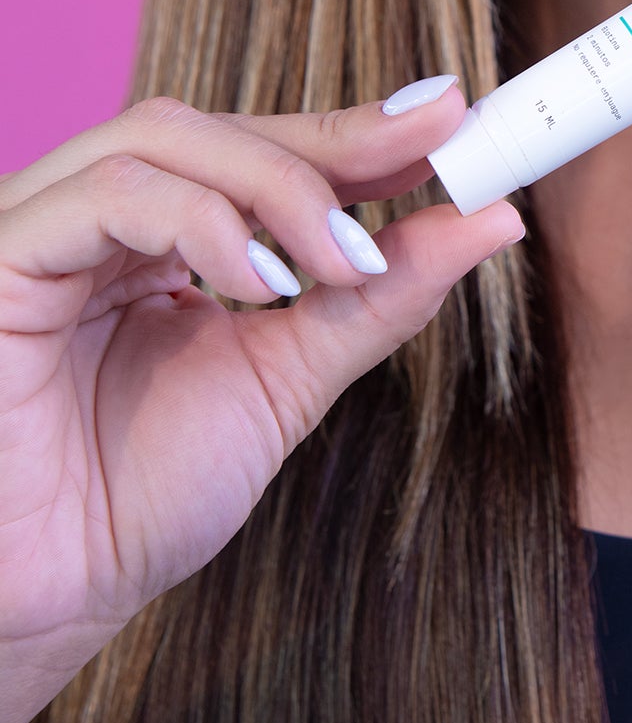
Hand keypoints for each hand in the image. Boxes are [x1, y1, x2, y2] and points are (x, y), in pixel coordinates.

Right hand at [0, 79, 521, 722]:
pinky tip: (261, 279)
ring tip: (344, 258)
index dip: (356, 134)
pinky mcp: (1, 253)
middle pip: (219, 129)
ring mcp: (42, 226)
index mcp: (155, 237)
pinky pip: (108, 193)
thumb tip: (491, 219)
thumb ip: (377, 295)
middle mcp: (94, 217)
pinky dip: (202, 219)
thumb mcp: (289, 379)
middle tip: (434, 149)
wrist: (49, 600)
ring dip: (278, 185)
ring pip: (165, 139)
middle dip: (333, 140)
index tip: (454, 122)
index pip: (262, 154)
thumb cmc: (141, 498)